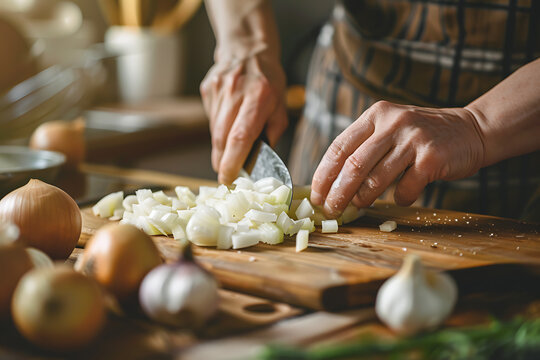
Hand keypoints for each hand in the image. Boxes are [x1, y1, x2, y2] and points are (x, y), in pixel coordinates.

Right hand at [200, 52, 287, 183]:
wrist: (247, 49)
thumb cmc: (269, 81)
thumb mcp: (281, 106)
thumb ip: (272, 132)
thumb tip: (260, 158)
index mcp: (259, 97)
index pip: (240, 136)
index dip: (232, 161)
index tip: (228, 178)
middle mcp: (236, 92)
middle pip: (222, 138)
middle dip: (222, 161)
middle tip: (226, 176)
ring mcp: (218, 90)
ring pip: (214, 131)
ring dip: (220, 147)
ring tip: (229, 150)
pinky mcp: (207, 90)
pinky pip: (211, 119)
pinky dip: (218, 129)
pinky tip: (227, 122)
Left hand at [310, 101, 485, 217]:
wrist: (471, 130)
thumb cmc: (421, 137)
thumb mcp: (390, 129)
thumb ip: (365, 148)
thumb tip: (332, 185)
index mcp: (375, 115)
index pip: (339, 147)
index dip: (323, 174)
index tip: (316, 195)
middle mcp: (392, 122)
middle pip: (353, 165)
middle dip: (338, 193)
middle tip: (330, 210)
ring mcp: (413, 138)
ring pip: (376, 178)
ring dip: (363, 199)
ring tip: (357, 207)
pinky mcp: (432, 157)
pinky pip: (406, 188)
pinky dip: (400, 198)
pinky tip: (400, 198)